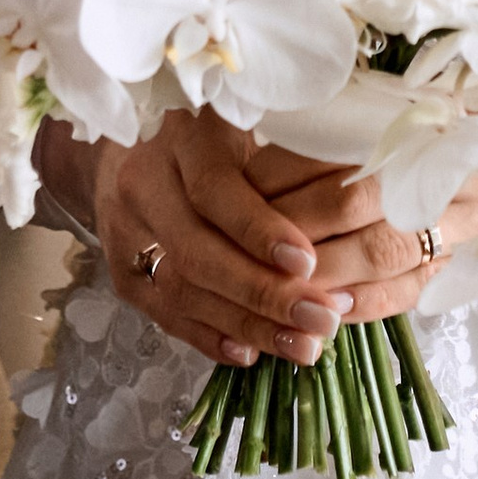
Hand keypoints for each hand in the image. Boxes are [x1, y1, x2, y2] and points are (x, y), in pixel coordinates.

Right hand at [40, 110, 426, 368]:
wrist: (126, 151)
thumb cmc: (214, 136)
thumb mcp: (249, 125)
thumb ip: (290, 156)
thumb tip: (356, 195)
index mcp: (181, 135)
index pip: (215, 191)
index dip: (260, 230)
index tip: (308, 260)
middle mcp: (144, 181)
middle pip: (198, 252)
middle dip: (264, 293)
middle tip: (323, 317)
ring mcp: (125, 231)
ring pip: (184, 291)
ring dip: (248, 325)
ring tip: (305, 346)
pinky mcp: (122, 272)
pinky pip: (166, 315)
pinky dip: (211, 338)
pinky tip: (251, 353)